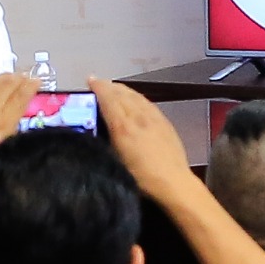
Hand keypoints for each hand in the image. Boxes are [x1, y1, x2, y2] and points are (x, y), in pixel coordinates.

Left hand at [0, 74, 35, 181]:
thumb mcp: (2, 148)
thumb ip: (11, 128)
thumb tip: (17, 115)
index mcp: (2, 122)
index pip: (20, 96)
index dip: (31, 86)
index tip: (36, 82)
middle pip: (7, 84)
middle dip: (19, 78)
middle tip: (27, 76)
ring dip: (4, 77)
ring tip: (12, 76)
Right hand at [92, 77, 192, 201]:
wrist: (174, 183)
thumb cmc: (141, 178)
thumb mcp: (115, 162)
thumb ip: (105, 142)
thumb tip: (96, 130)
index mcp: (123, 127)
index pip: (109, 99)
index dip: (98, 87)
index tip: (90, 80)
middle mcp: (138, 117)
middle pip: (122, 94)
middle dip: (108, 86)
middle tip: (97, 83)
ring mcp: (154, 118)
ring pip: (136, 95)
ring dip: (122, 89)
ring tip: (114, 88)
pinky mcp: (165, 122)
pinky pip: (147, 102)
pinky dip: (136, 96)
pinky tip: (135, 99)